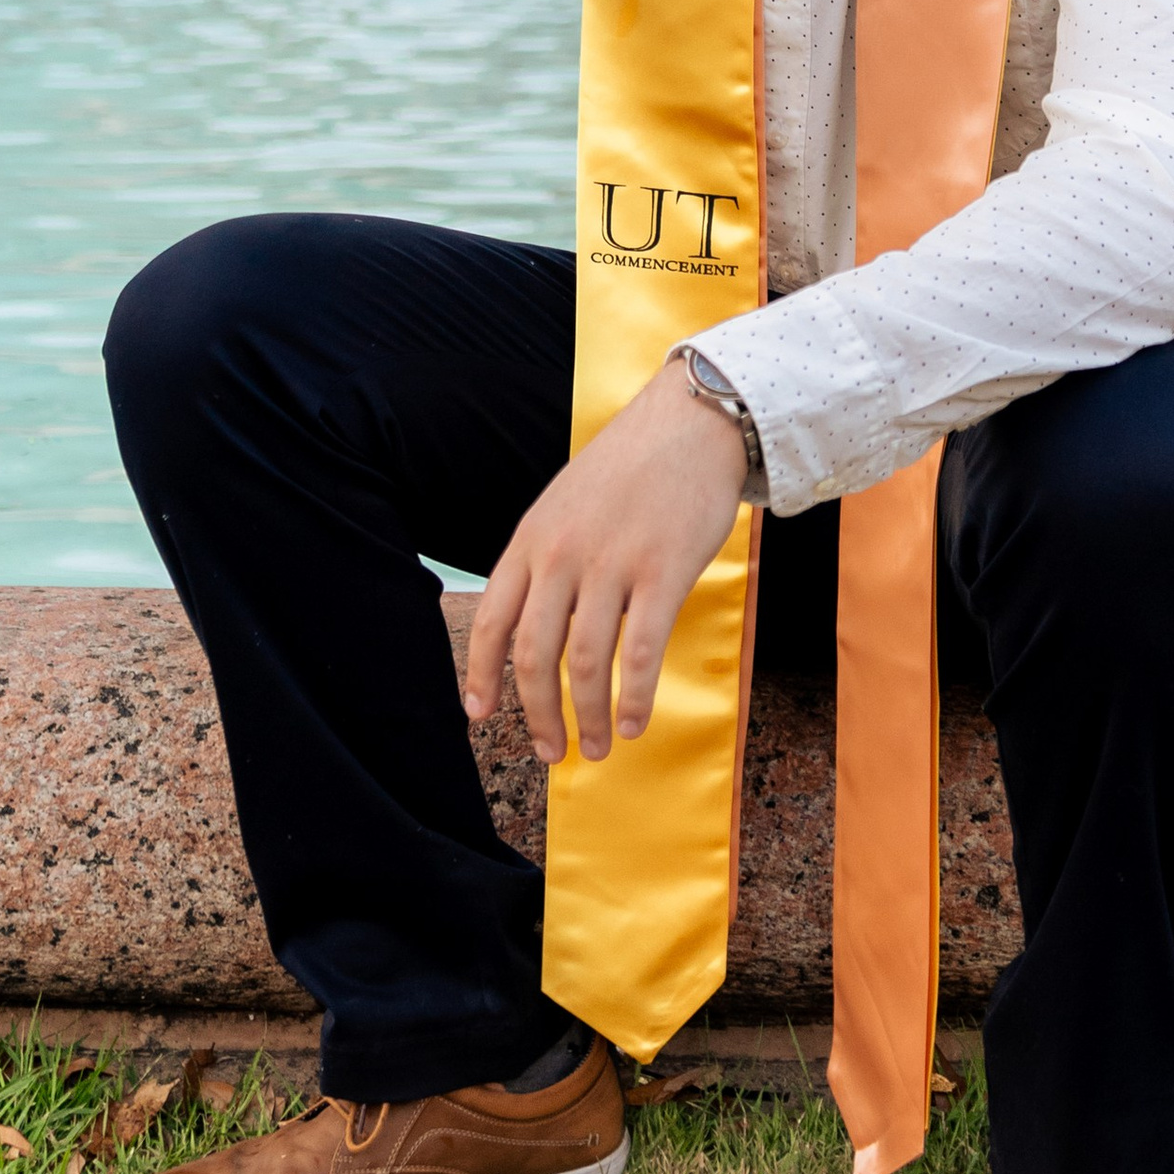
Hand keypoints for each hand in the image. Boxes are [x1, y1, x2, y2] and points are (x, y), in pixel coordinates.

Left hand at [463, 370, 748, 763]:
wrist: (692, 421)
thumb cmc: (631, 467)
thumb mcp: (565, 504)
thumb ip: (546, 559)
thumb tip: (536, 625)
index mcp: (532, 539)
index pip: (491, 622)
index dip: (481, 677)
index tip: (481, 717)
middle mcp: (562, 555)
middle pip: (534, 656)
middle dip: (539, 715)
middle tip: (552, 751)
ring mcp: (612, 564)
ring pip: (586, 664)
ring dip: (589, 718)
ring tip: (598, 748)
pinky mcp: (663, 572)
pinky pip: (640, 653)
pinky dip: (633, 698)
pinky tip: (634, 722)